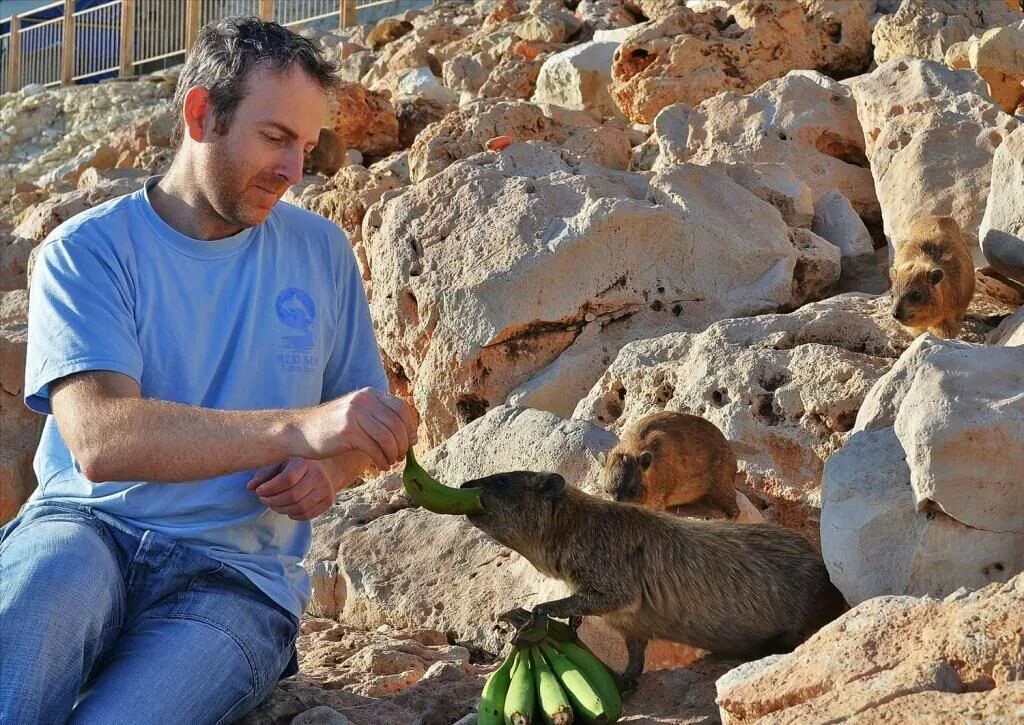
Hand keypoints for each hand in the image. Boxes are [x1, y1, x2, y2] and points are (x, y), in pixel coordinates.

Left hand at [246, 456, 336, 520]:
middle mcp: (318, 475)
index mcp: (305, 462)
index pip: (287, 479)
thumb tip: (250, 487)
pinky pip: (307, 515)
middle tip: (263, 500)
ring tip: (273, 504)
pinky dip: (293, 514)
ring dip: (281, 509)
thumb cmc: (295, 465)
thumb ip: (264, 474)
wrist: (325, 468)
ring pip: (299, 507)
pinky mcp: (328, 502)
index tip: (259, 491)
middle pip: (293, 496)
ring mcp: (325, 489)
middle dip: (273, 501)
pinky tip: (287, 508)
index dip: (270, 489)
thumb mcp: (279, 463)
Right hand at [300, 387, 418, 469]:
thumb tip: (411, 435)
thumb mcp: (357, 415)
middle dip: (403, 444)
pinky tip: (381, 466)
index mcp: (369, 394)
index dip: (410, 427)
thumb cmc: (331, 428)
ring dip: (394, 454)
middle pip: (398, 424)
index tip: (411, 442)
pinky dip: (383, 460)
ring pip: (389, 438)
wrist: (299, 432)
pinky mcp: (348, 431)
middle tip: (400, 457)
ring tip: (390, 462)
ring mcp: (356, 414)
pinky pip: (376, 448)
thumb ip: (380, 418)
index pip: (402, 408)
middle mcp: (364, 400)